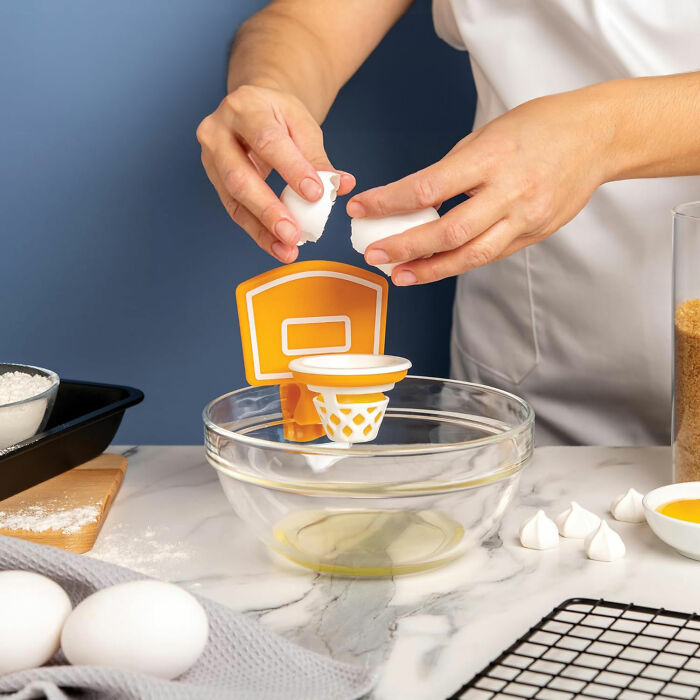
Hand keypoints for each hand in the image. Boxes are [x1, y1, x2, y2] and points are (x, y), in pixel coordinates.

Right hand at [197, 84, 354, 261]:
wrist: (252, 109)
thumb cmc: (277, 115)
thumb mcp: (301, 125)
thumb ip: (318, 158)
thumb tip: (342, 185)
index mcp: (245, 107)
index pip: (267, 141)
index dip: (292, 169)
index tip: (316, 194)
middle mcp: (218, 131)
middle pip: (240, 175)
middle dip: (268, 209)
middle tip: (293, 234)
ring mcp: (211, 158)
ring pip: (234, 200)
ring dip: (262, 229)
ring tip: (287, 249)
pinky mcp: (215, 181)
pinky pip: (235, 211)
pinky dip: (258, 232)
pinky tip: (276, 246)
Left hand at [346, 90, 608, 284]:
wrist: (597, 137)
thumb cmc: (541, 127)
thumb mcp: (489, 134)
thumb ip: (454, 168)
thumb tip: (416, 197)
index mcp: (491, 158)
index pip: (428, 188)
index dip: (389, 203)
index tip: (362, 210)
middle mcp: (509, 192)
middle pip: (447, 231)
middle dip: (404, 246)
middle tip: (374, 254)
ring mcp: (525, 218)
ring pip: (470, 255)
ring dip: (429, 269)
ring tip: (400, 275)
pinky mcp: (534, 235)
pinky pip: (490, 255)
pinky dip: (458, 263)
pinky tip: (435, 267)